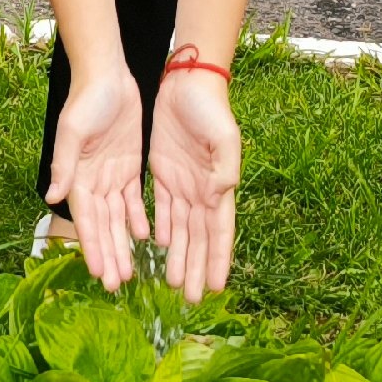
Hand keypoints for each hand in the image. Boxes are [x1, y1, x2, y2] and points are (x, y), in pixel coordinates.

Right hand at [45, 58, 148, 291]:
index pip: (86, 219)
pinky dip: (137, 218)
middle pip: (102, 225)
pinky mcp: (129, 165)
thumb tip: (52, 196)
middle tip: (116, 284)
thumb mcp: (74, 131)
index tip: (99, 273)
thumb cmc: (86, 100)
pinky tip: (146, 237)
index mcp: (77, 175)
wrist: (107, 75)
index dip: (92, 246)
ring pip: (118, 218)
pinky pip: (133, 199)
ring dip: (122, 244)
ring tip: (130, 271)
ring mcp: (112, 174)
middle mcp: (93, 180)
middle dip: (108, 254)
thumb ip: (64, 165)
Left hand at [145, 66, 241, 304]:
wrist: (186, 83)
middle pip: (199, 238)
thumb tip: (222, 192)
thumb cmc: (210, 108)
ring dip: (179, 254)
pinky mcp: (164, 172)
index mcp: (219, 186)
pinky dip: (161, 227)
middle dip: (197, 267)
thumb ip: (224, 164)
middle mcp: (202, 190)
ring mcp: (183, 183)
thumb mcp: (222, 135)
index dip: (218, 259)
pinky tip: (157, 246)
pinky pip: (161, 207)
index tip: (218, 287)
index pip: (219, 232)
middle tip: (192, 299)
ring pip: (180, 228)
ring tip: (174, 282)